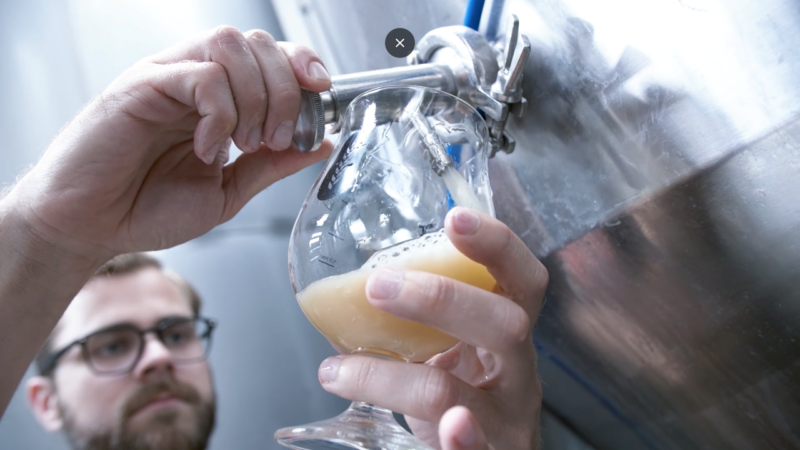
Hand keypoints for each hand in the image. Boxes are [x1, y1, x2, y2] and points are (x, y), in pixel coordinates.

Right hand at [6, 26, 331, 261]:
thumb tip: (320, 143)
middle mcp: (192, 80)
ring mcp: (166, 78)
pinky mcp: (142, 86)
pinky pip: (201, 76)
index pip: (267, 53)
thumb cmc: (146, 209)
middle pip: (255, 42)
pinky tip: (208, 147)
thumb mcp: (228, 191)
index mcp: (215, 99)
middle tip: (278, 137)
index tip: (320, 92)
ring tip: (245, 143)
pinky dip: (221, 114)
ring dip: (256, 96)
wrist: (91, 228)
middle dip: (285, 88)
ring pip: (229, 46)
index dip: (300, 63)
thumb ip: (272, 165)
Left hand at [318, 207, 547, 448]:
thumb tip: (346, 290)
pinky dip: (462, 441)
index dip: (496, 246)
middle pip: (506, 324)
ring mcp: (506, 419)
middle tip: (378, 286)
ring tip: (338, 371)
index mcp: (509, 332)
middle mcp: (518, 372)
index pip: (522, 279)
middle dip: (440, 298)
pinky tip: (451, 428)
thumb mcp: (452, 351)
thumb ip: (419, 323)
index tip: (455, 217)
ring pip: (456, 393)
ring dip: (389, 377)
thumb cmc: (464, 396)